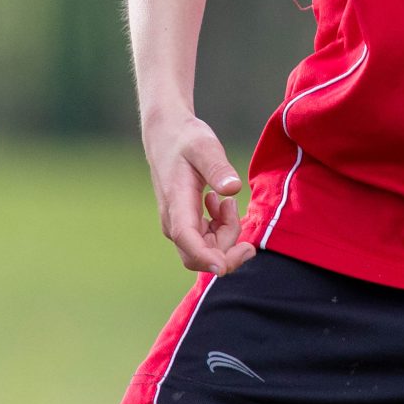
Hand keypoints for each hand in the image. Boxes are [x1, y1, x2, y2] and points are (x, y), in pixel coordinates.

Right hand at [143, 112, 251, 276]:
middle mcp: (174, 222)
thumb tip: (233, 189)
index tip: (223, 266)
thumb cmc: (186, 140)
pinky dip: (222, 228)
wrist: (166, 137)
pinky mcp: (186, 225)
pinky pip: (208, 242)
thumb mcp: (205, 147)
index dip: (205, 258)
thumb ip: (218, 168)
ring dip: (226, 232)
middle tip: (237, 211)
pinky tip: (220, 204)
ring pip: (207, 250)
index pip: (187, 240)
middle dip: (228, 248)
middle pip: (200, 257)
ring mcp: (179, 227)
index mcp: (177, 204)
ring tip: (227, 201)